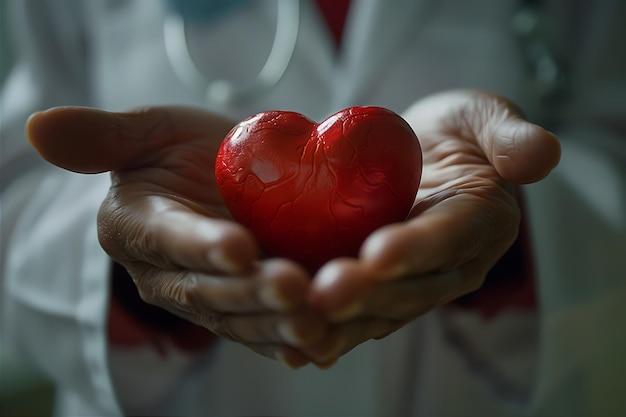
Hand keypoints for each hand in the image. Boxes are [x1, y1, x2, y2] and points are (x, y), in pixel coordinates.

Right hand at [27, 106, 327, 366]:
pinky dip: (293, 340)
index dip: (200, 244)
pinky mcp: (249, 309)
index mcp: (141, 229)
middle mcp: (172, 275)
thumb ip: (105, 136)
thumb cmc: (182, 151)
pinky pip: (267, 331)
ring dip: (278, 324)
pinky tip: (323, 344)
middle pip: (210, 291)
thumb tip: (38, 126)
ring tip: (315, 322)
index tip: (237, 245)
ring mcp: (213, 298)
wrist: (223, 179)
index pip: (168, 240)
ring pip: (242, 320)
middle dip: (250, 292)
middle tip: (291, 286)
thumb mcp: (151, 131)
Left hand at [305, 90, 560, 364]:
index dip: (418, 247)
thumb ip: (509, 135)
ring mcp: (413, 281)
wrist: (421, 152)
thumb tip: (543, 155)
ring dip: (342, 320)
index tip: (379, 253)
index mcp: (481, 222)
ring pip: (380, 310)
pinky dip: (326, 325)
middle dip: (370, 293)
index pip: (450, 236)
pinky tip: (290, 334)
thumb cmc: (454, 130)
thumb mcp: (482, 116)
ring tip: (300, 321)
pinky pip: (356, 311)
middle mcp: (451, 264)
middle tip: (326, 293)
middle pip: (411, 285)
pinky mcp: (380, 287)